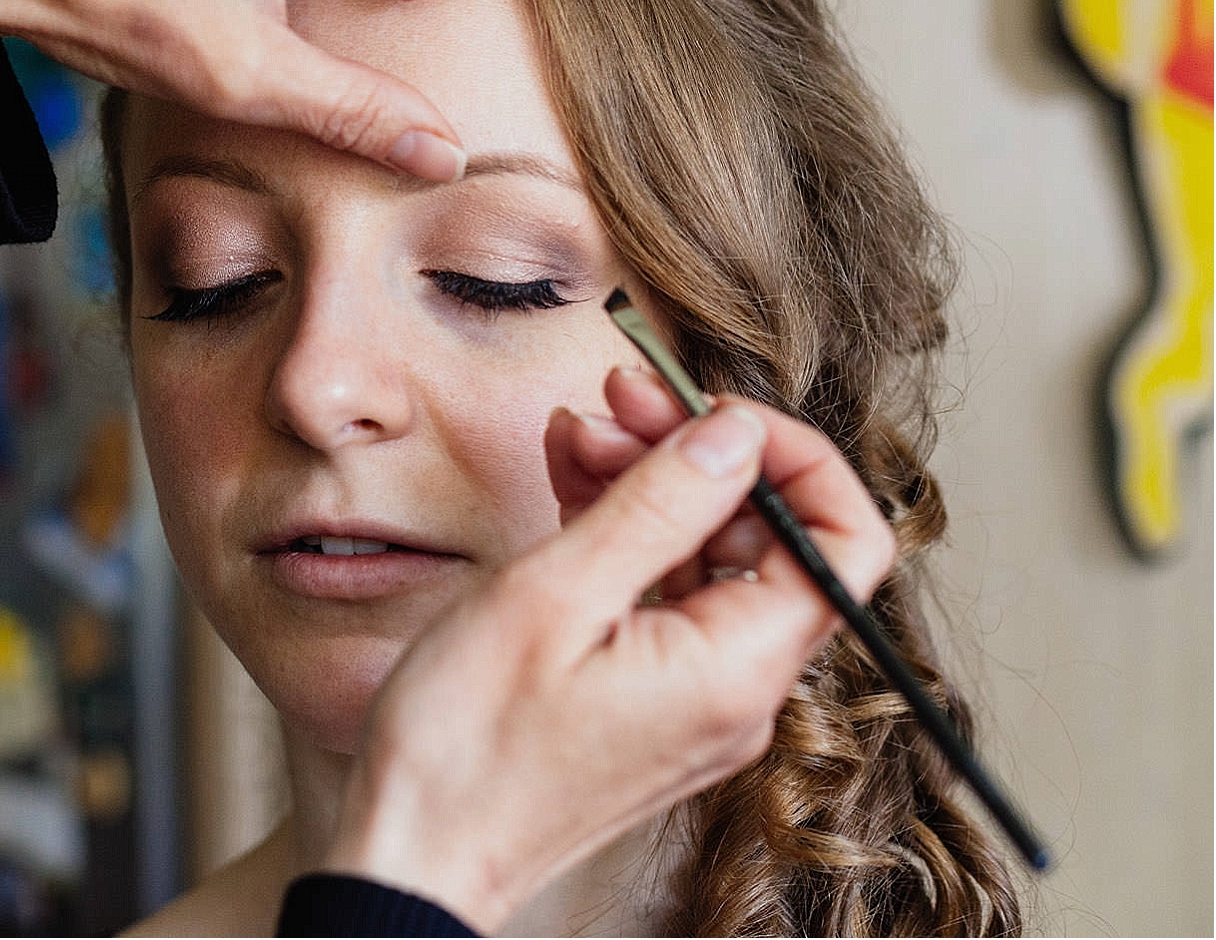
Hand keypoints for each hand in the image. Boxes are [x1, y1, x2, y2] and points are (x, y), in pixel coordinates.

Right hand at [323, 367, 895, 932]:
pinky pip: (664, 595)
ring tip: (578, 433)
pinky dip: (625, 532)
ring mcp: (695, 697)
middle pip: (767, 539)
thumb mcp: (553, 594)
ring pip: (708, 559)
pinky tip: (573, 481)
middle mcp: (737, 689)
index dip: (792, 457)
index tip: (713, 410)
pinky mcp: (650, 699)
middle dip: (699, 454)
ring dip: (651, 483)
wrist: (413, 854)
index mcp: (736, 669)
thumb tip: (734, 437)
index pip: (841, 539)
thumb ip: (657, 506)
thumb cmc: (466, 745)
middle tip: (621, 400)